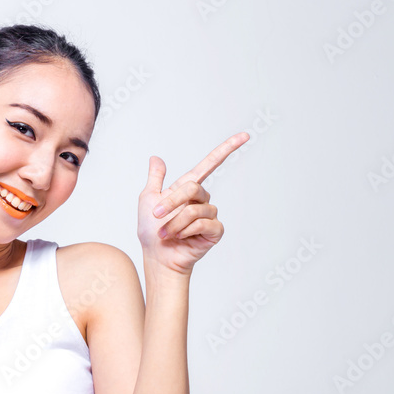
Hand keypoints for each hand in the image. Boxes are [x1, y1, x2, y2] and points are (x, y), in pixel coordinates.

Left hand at [138, 132, 249, 274]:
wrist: (157, 257)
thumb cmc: (151, 232)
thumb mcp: (148, 200)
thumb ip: (155, 179)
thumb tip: (156, 158)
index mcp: (188, 189)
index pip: (210, 164)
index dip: (227, 149)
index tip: (245, 135)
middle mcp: (202, 199)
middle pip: (193, 187)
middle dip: (171, 202)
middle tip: (156, 215)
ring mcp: (210, 215)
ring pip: (194, 209)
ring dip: (175, 222)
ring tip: (166, 234)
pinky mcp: (215, 231)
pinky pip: (203, 223)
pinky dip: (186, 231)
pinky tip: (181, 238)